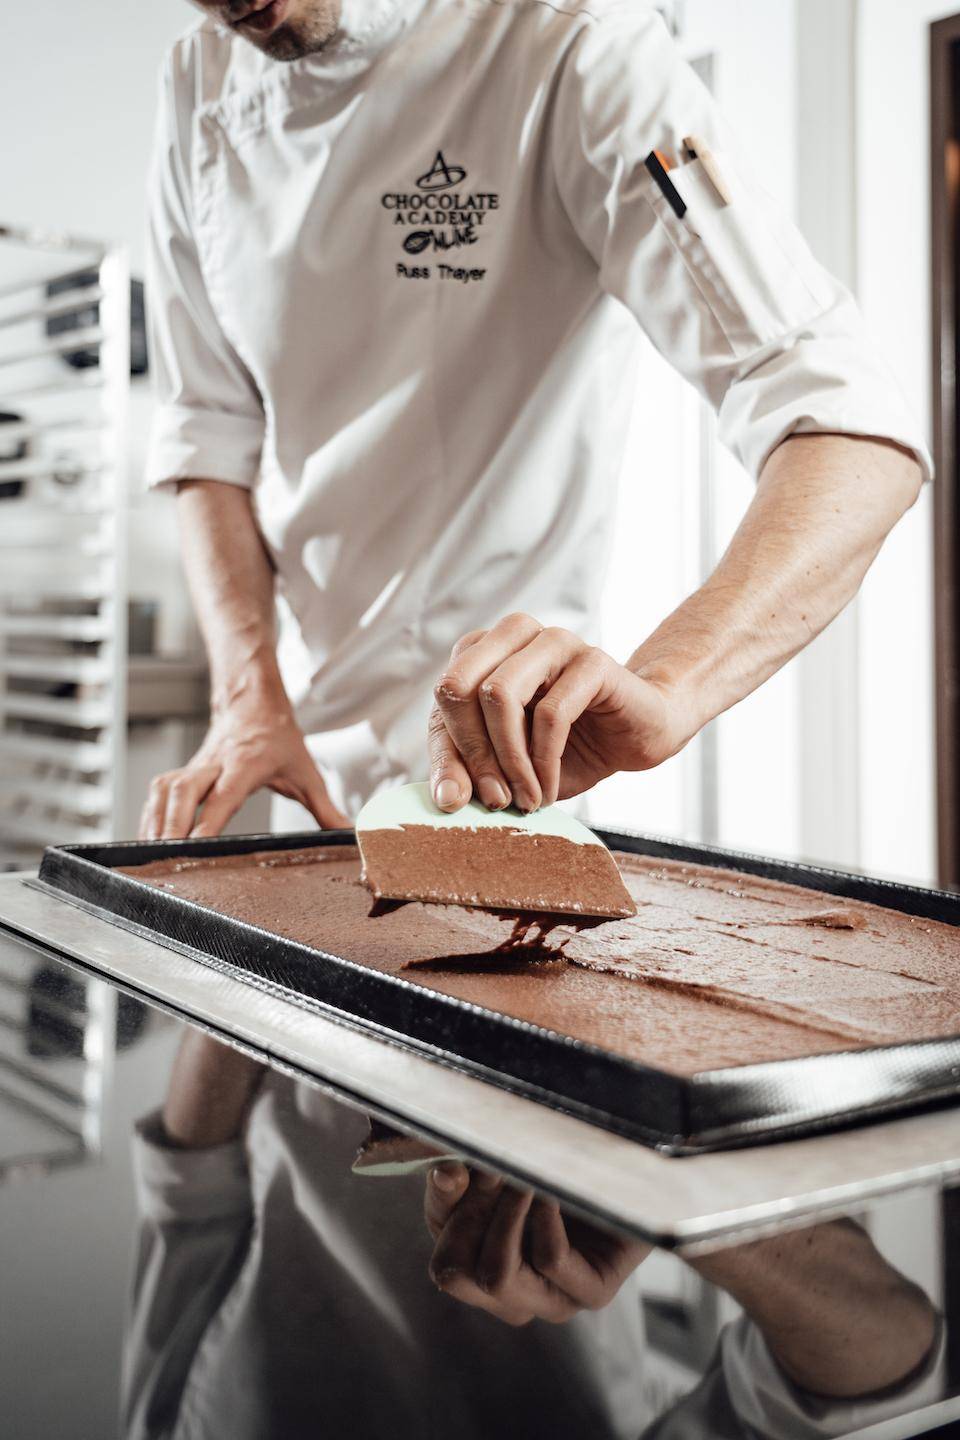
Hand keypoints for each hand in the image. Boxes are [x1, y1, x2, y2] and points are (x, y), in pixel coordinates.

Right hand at [139, 685, 347, 839]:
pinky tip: (149, 838)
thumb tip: (349, 834)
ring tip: (151, 854)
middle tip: (165, 856)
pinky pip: (158, 791)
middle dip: (172, 825)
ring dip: (155, 821)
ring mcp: (196, 765)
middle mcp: (215, 763)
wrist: (254, 701)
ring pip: (165, 789)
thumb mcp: (307, 773)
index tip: (195, 846)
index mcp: (246, 765)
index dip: (207, 821)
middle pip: (183, 791)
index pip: (223, 796)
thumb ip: (326, 808)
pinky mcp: (183, 770)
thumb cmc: (279, 737)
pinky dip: (150, 815)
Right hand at [424, 1163, 650, 1325]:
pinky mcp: (593, 1291)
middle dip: (468, 1213)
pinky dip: (544, 1218)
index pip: (443, 1260)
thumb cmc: (554, 1173)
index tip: (459, 1163)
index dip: (444, 1207)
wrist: (626, 1174)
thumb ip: (463, 1180)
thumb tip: (446, 1173)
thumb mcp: (497, 1173)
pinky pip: (550, 1260)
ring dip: (504, 1215)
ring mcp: (553, 1301)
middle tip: (493, 1170)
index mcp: (484, 1274)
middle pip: (454, 1275)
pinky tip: (551, 1192)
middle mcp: (513, 1298)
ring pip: (497, 1276)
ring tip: (523, 1179)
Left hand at [428, 613, 693, 811]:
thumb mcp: (509, 767)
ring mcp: (554, 641)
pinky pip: (551, 714)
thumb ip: (473, 772)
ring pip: (500, 694)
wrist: (637, 735)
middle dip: (473, 752)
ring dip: (509, 760)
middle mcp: (514, 635)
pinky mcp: (592, 661)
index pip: (444, 697)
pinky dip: (544, 762)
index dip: (448, 753)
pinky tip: (548, 790)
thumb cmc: (567, 748)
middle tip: (495, 799)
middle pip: (459, 686)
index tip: (460, 800)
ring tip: (525, 799)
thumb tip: (446, 798)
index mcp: (484, 651)